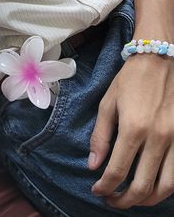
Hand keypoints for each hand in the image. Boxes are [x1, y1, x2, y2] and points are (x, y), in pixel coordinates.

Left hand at [88, 54, 173, 208]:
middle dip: (124, 201)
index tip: (98, 190)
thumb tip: (93, 165)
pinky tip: (154, 186)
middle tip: (113, 200)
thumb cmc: (131, 79)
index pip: (117, 171)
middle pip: (142, 187)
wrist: (160, 59)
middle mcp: (157, 138)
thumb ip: (100, 136)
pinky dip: (166, 188)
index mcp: (133, 128)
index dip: (105, 187)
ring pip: (165, 187)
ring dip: (147, 200)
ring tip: (133, 199)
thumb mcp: (108, 103)